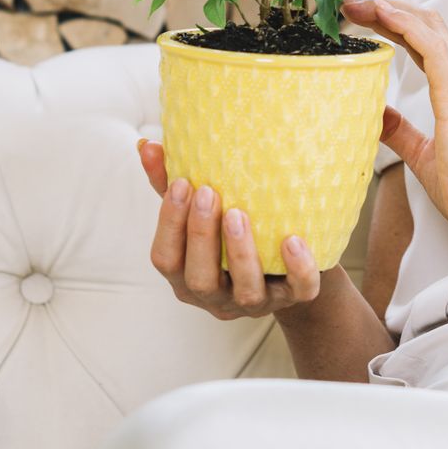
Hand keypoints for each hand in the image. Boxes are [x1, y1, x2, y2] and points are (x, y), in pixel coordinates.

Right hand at [136, 136, 323, 319]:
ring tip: (238, 213)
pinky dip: (298, 269)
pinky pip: (299, 292)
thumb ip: (170, 184)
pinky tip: (293, 241)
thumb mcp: (199, 212)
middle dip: (201, 236)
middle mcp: (216, 296)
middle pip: (199, 279)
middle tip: (207, 193)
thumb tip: (148, 146)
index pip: (165, 258)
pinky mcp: (292, 298)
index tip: (181, 183)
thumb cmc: (229, 233)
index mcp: (186, 275)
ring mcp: (254, 302)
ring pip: (245, 291)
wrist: (283, 267)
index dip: (169, 224)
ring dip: (240, 252)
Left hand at [335, 0, 447, 245]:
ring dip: (387, 3)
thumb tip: (377, 115)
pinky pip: (430, 46)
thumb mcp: (421, 153)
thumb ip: (400, 130)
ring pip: (425, 23)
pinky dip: (404, 23)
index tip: (353, 5)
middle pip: (421, 18)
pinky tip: (378, 12)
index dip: (387, 15)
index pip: (419, 35)